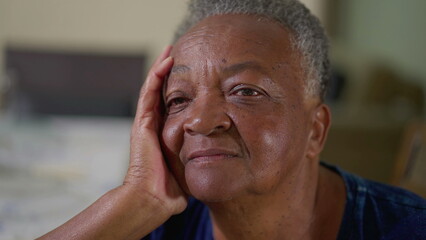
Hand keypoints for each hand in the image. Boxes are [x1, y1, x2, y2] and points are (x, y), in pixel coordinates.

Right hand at [37, 47, 186, 239]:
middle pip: (161, 93)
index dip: (179, 90)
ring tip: (171, 51)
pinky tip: (165, 62)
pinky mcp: (142, 123)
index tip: (191, 76)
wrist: (153, 199)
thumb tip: (217, 158)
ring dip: (162, 69)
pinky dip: (156, 76)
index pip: (171, 106)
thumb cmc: (171, 189)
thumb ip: (198, 158)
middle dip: (169, 74)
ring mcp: (146, 123)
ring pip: (153, 89)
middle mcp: (153, 126)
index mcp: (164, 134)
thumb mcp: (190, 167)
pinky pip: (149, 94)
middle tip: (179, 56)